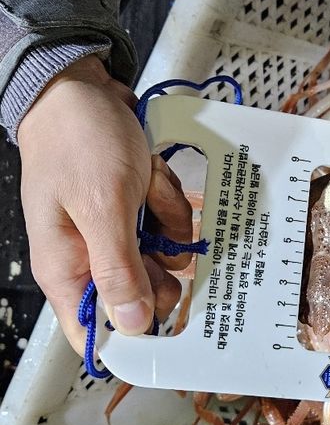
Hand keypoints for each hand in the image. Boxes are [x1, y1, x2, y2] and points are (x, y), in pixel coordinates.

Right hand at [18, 55, 192, 355]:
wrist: (79, 87)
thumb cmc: (79, 141)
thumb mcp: (103, 208)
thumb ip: (117, 269)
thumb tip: (130, 326)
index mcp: (67, 268)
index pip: (94, 332)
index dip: (131, 337)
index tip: (167, 328)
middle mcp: (87, 256)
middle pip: (140, 291)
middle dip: (157, 256)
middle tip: (153, 229)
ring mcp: (110, 230)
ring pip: (158, 250)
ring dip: (162, 215)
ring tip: (142, 183)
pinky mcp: (129, 207)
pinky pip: (162, 218)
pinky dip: (163, 194)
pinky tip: (148, 172)